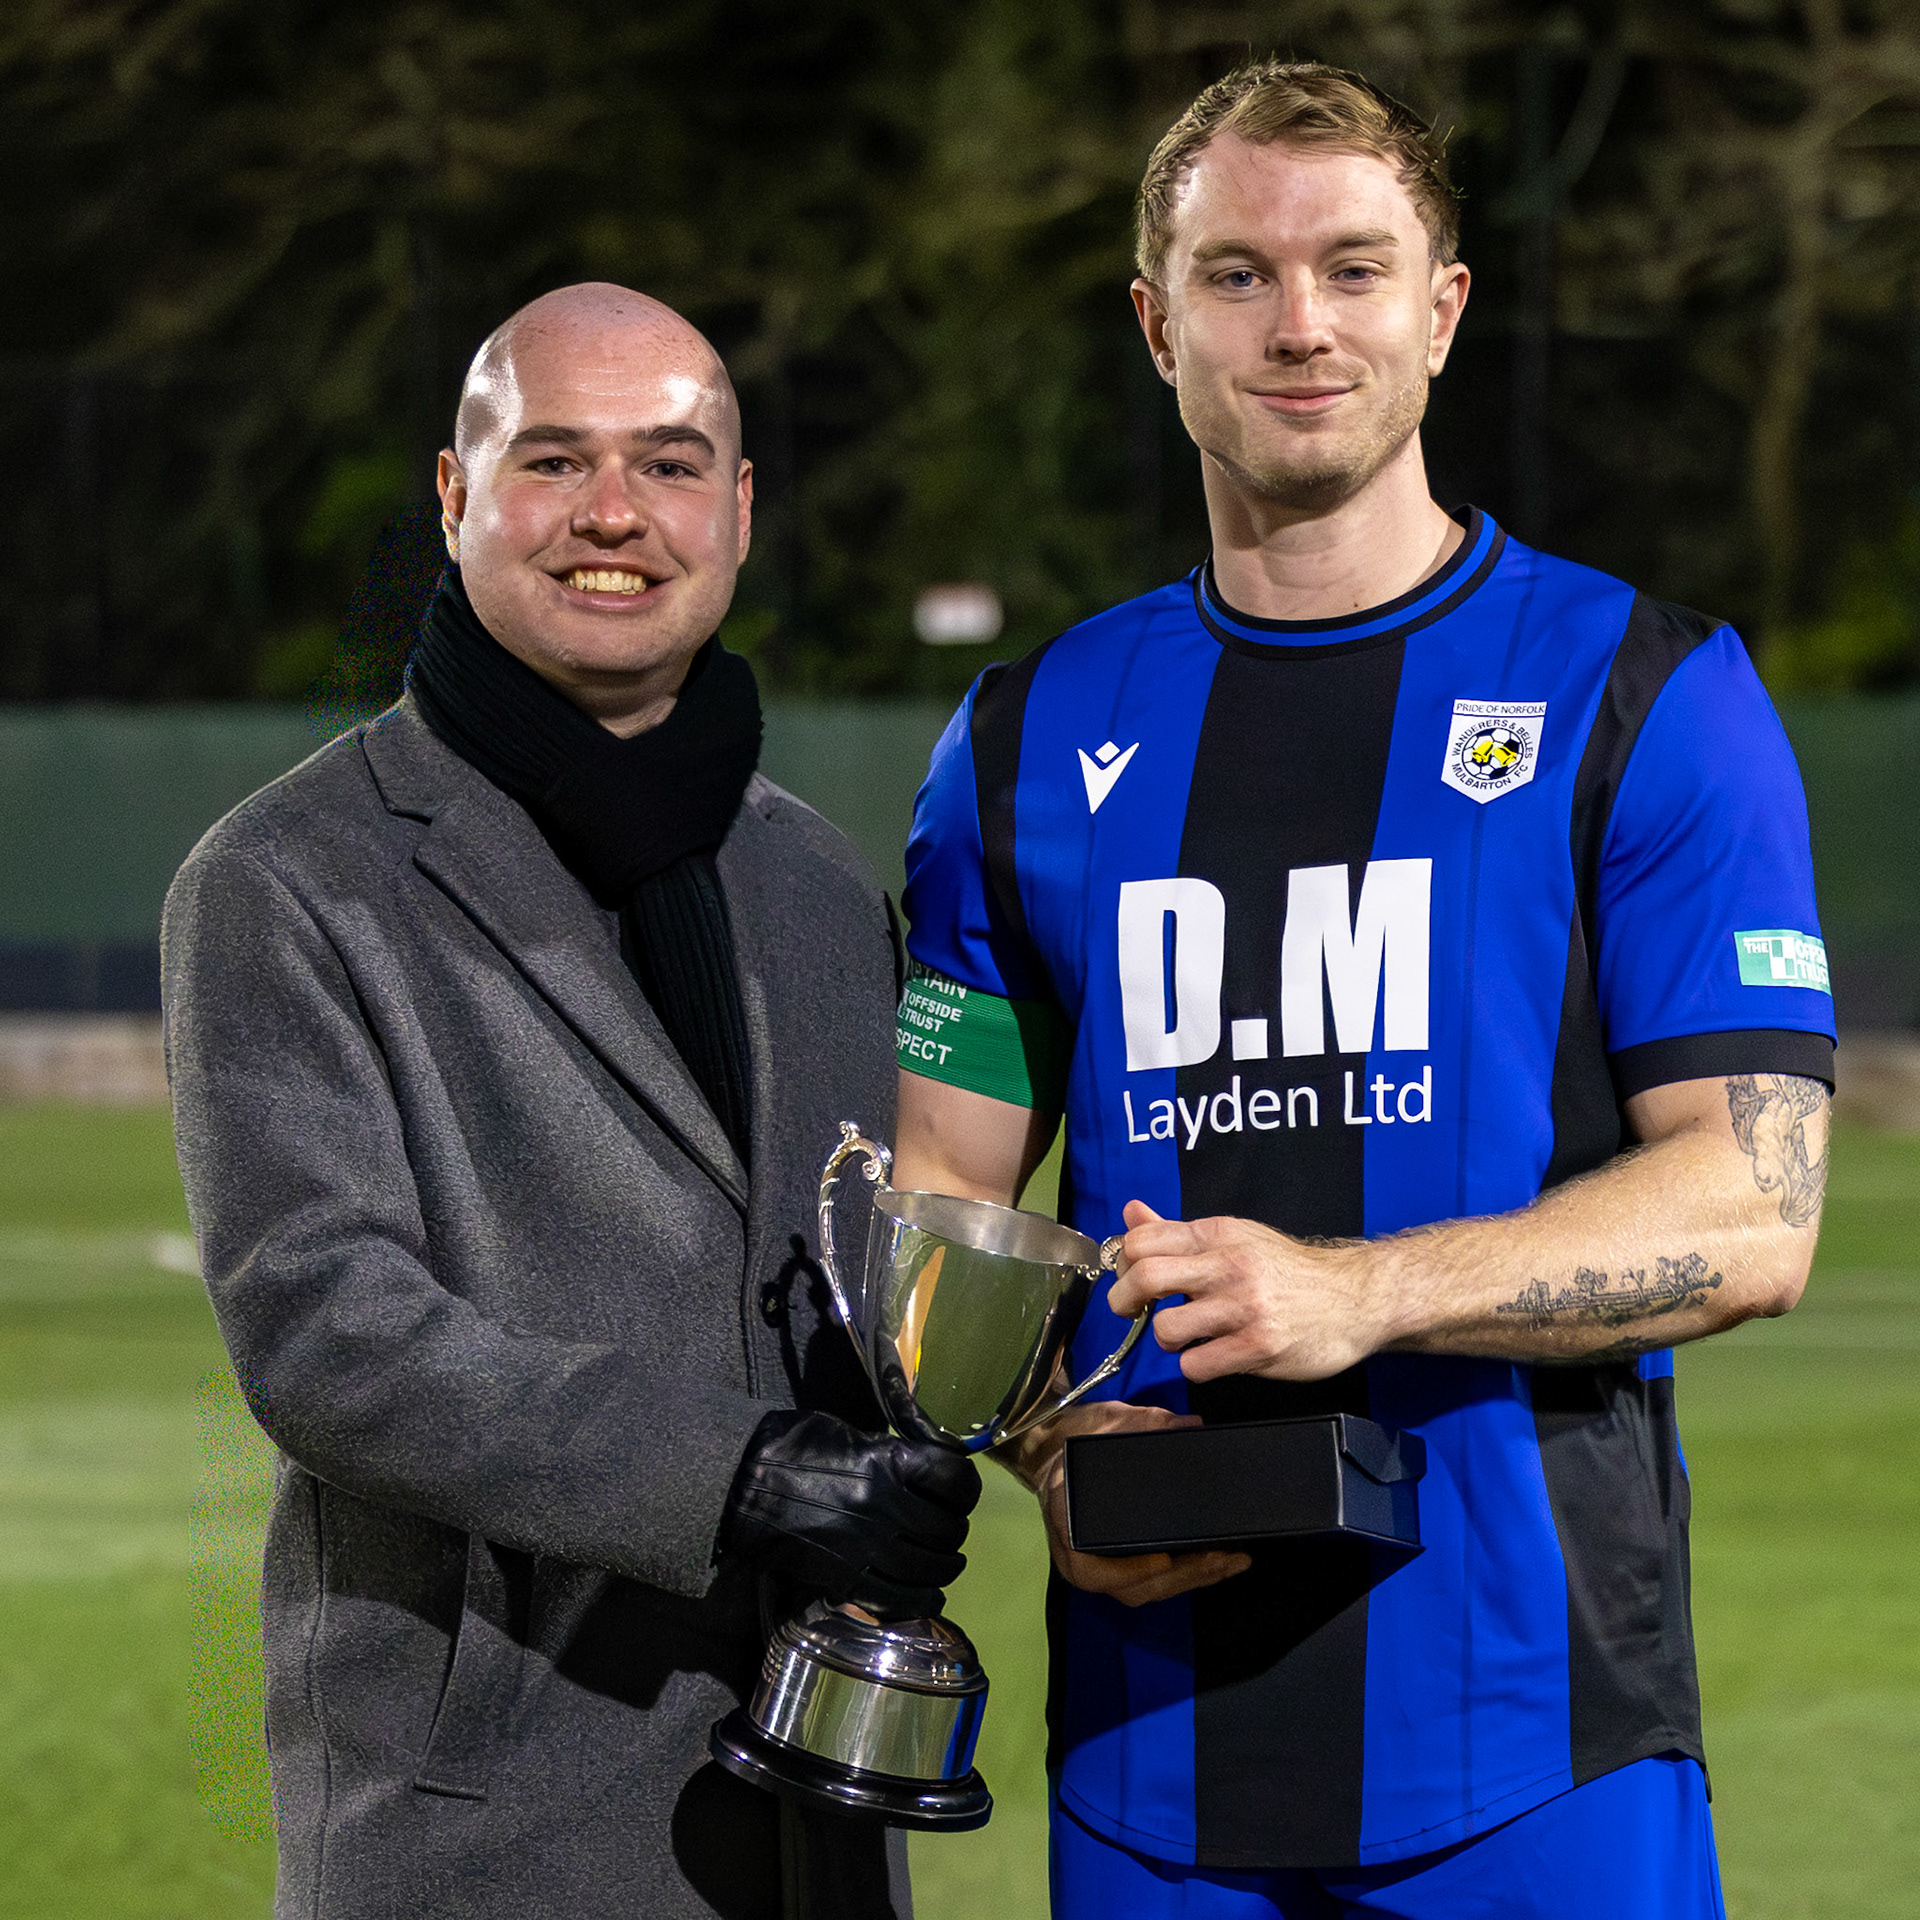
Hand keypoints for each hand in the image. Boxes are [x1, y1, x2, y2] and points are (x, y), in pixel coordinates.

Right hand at [723, 1409, 981, 1619]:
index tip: (958, 1492)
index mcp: (889, 1460)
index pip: (957, 1479)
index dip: (965, 1488)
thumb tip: (925, 1467)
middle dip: (953, 1532)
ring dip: (944, 1568)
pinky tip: (925, 1595)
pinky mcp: (845, 1578)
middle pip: (950, 1529)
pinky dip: (921, 1601)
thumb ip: (893, 1452)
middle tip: (945, 1530)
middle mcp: (885, 1505)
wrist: (739, 1483)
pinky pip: (900, 1600)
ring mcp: (866, 1546)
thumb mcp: (852, 1433)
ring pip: (933, 1569)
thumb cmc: (794, 1446)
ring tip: (939, 1563)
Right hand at [1003, 1401, 1249, 1607]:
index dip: (1128, 1572)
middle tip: (1222, 1558)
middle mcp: (1078, 1554)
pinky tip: (1214, 1563)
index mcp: (1066, 1520)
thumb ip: (1146, 1424)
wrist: (1051, 1450)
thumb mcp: (1106, 1423)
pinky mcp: (1114, 1565)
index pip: (1090, 1566)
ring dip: (1189, 1580)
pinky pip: (1147, 1583)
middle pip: (1130, 1587)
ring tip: (1229, 1563)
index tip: (1164, 1559)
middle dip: (1181, 1576)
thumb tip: (1190, 1426)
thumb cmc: (1075, 1438)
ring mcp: (1097, 1564)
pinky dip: (1181, 1577)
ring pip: (1143, 1590)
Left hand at [1105, 1201, 1388, 1381]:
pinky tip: (1214, 1355)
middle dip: (1123, 1299)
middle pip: (1145, 1277)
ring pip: (1166, 1329)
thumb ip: (1178, 1232)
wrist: (1356, 1298)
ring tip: (1186, 1336)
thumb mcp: (1236, 1238)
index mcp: (1219, 1234)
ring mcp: (1245, 1308)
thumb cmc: (1289, 1270)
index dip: (1122, 1262)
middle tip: (1131, 1310)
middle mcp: (1230, 1266)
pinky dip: (1196, 1365)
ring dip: (1166, 1339)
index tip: (1129, 1277)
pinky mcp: (1259, 1347)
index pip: (1143, 1240)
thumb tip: (1131, 1214)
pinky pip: (1197, 1365)